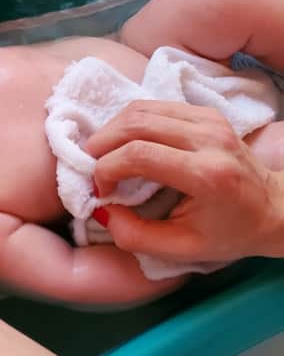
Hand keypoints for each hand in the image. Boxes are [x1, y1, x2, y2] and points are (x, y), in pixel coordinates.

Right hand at [86, 101, 283, 261]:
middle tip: (90, 166)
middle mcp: (209, 139)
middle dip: (102, 143)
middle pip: (137, 123)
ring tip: (102, 154)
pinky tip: (125, 143)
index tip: (101, 189)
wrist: (275, 209)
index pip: (140, 154)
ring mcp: (210, 120)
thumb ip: (136, 236)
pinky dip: (131, 122)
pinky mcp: (207, 112)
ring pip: (143, 108)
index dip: (107, 168)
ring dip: (113, 129)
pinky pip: (156, 106)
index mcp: (207, 175)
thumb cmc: (230, 233)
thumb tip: (102, 210)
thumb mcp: (182, 249)